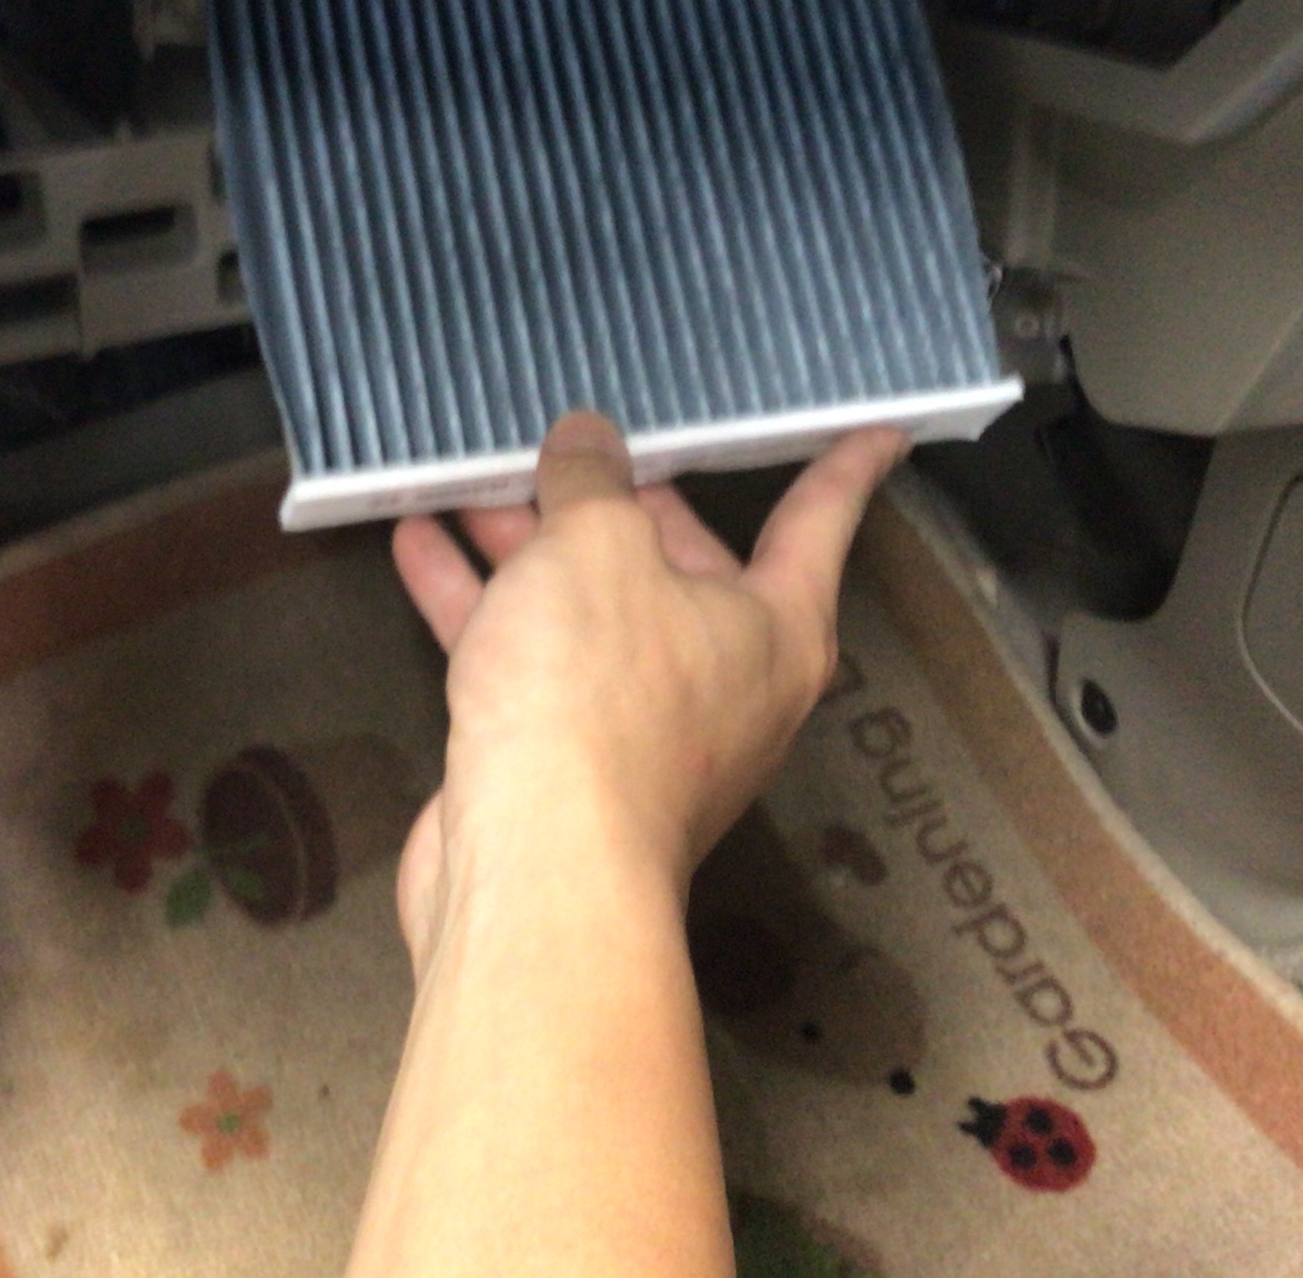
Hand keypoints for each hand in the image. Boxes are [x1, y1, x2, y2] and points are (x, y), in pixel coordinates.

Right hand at [389, 413, 904, 974]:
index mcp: (775, 625)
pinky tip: (419, 543)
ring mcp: (639, 724)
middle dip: (621, 497)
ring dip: (528, 542)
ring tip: (472, 474)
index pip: (819, 520)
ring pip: (588, 606)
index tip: (882, 433)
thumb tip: (587, 441)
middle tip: (576, 436)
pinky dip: (479, 601)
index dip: (846, 468)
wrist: (537, 869)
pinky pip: (527, 656)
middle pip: (679, 559)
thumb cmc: (597, 695)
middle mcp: (722, 676)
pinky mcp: (561, 758)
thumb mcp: (594, 546)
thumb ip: (590, 482)